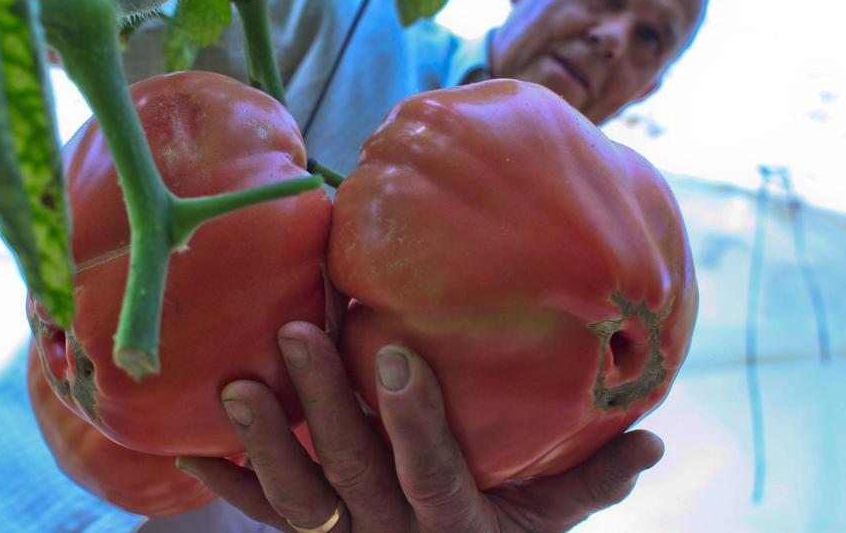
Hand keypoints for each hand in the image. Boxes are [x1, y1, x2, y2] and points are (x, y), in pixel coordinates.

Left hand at [174, 321, 663, 531]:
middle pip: (351, 473)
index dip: (411, 419)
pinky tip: (187, 443)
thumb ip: (596, 481)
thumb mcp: (551, 522)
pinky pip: (264, 518)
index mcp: (456, 525)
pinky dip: (227, 482)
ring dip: (262, 442)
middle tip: (293, 332)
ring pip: (296, 501)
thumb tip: (657, 435)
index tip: (392, 351)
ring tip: (232, 384)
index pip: (431, 471)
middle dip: (322, 404)